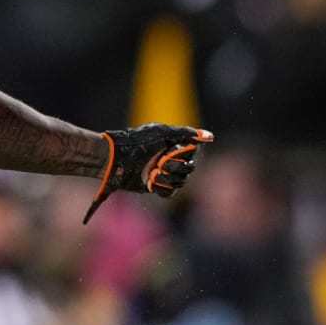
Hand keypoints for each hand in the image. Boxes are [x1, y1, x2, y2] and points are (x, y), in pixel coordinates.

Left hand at [83, 124, 213, 223]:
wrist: (116, 158)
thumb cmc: (137, 142)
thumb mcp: (162, 132)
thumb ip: (185, 133)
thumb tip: (208, 136)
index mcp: (172, 145)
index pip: (192, 154)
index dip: (186, 155)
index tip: (173, 151)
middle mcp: (169, 159)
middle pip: (189, 169)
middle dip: (176, 167)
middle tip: (160, 163)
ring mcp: (162, 173)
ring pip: (180, 182)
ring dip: (168, 178)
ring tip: (153, 173)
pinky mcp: (154, 186)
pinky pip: (169, 192)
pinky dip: (162, 188)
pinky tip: (152, 182)